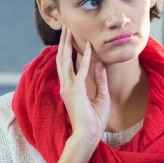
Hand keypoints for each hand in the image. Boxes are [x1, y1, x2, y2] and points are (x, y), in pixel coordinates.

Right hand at [56, 26, 109, 150]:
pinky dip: (85, 58)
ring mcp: (68, 87)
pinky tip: (88, 47)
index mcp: (70, 87)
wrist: (88, 135)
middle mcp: (66, 85)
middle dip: (64, 42)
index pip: (67, 65)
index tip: (70, 38)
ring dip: (68, 44)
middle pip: (62, 58)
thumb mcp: (101, 96)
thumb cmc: (94, 120)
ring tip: (69, 30)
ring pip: (65, 60)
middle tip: (66, 27)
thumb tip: (100, 64)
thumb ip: (100, 79)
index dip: (68, 50)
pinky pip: (81, 70)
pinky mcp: (75, 91)